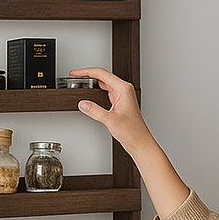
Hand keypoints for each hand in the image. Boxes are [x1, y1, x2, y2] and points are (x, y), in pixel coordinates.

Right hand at [71, 67, 189, 219]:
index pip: (102, 73)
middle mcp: (125, 94)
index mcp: (123, 91)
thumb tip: (83, 103)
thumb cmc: (135, 137)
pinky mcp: (122, 110)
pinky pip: (106, 97)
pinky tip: (91, 101)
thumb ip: (96, 111)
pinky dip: (97, 95)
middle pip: (103, 77)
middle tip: (74, 76)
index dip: (86, 71)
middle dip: (88, 76)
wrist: (145, 148)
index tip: (75, 71)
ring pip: (105, 87)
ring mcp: (123, 102)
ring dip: (93, 86)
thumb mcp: (111, 122)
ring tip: (79, 86)